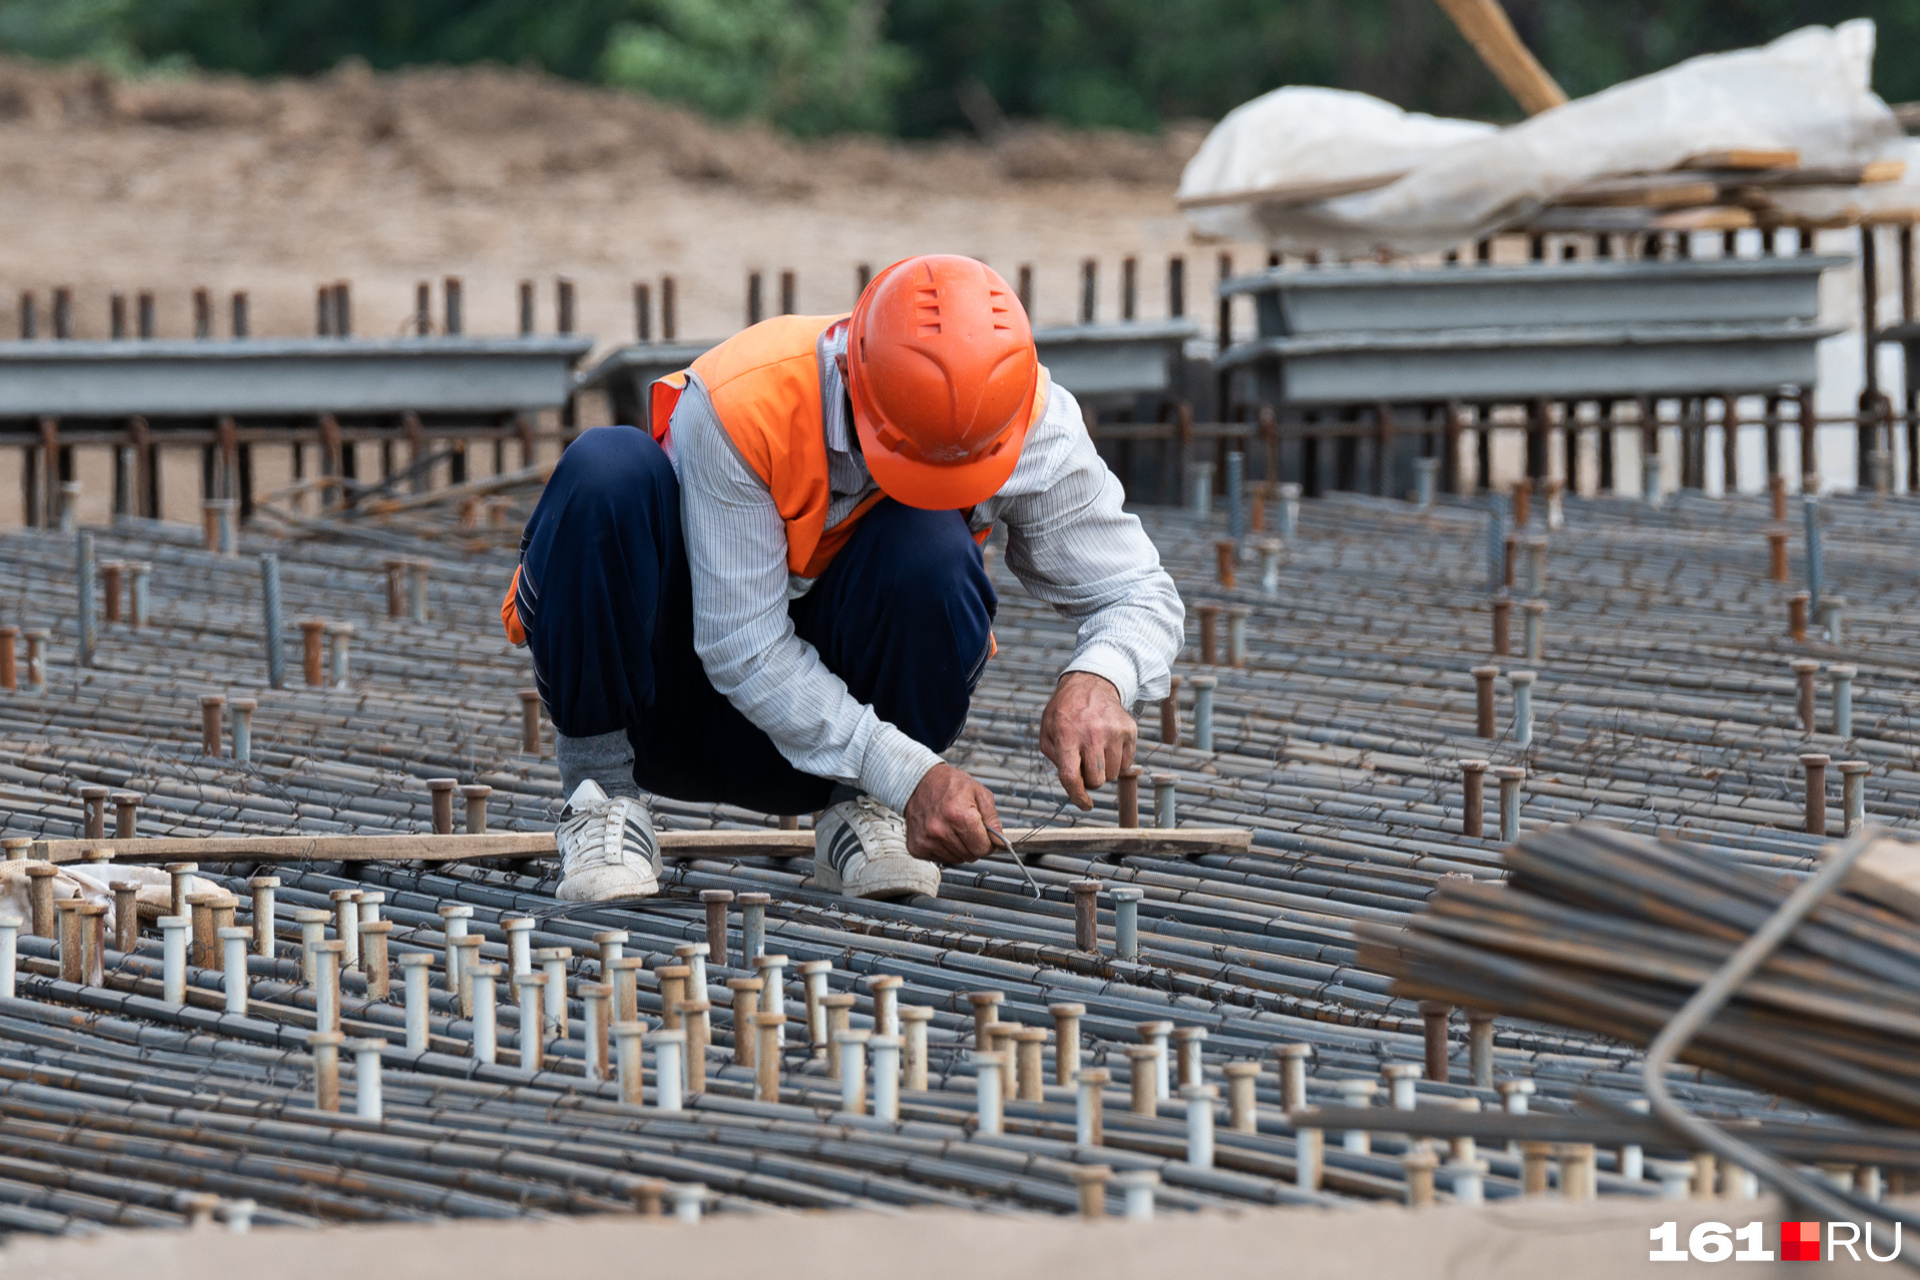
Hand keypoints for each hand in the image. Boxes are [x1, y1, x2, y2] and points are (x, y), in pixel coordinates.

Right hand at [904, 763, 1000, 864]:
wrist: (919, 782)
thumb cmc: (948, 784)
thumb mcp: (979, 792)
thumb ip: (993, 819)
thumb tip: (1001, 841)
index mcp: (958, 815)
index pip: (982, 848)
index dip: (988, 842)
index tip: (985, 835)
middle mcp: (940, 830)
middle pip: (971, 855)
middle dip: (974, 844)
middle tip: (969, 828)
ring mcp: (927, 840)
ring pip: (957, 859)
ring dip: (960, 847)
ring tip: (954, 828)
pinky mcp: (917, 847)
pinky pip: (941, 859)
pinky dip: (945, 849)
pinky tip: (942, 833)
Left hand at [1040, 671, 1136, 809]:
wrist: (1091, 684)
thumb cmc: (1066, 713)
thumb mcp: (1047, 731)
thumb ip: (1054, 758)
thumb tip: (1071, 782)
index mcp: (1067, 736)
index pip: (1071, 777)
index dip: (1078, 797)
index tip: (1085, 805)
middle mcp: (1092, 734)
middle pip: (1096, 780)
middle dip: (1090, 780)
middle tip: (1085, 765)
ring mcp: (1113, 732)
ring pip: (1113, 774)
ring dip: (1104, 770)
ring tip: (1096, 751)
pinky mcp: (1129, 730)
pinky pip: (1127, 764)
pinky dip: (1118, 761)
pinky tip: (1108, 745)